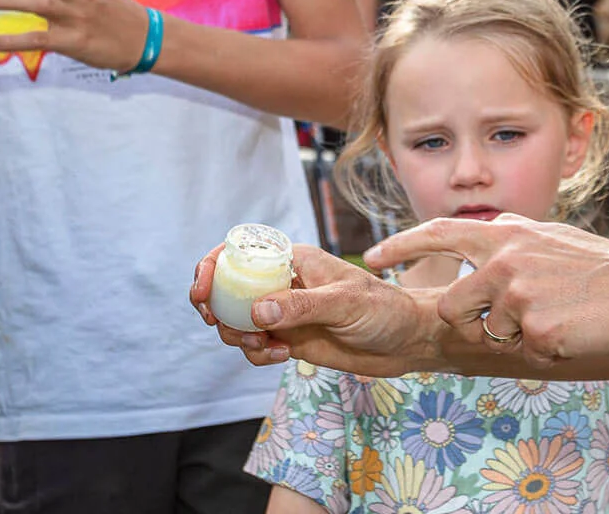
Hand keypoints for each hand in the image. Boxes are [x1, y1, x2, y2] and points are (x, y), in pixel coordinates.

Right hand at [190, 244, 438, 377]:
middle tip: (223, 327)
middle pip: (228, 289)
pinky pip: (255, 345)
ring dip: (238, 336)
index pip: (239, 252)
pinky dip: (257, 353)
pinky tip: (281, 356)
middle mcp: (282, 282)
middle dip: (217, 309)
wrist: (407, 342)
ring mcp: (284, 312)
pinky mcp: (289, 339)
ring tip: (266, 346)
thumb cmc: (385, 310)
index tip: (201, 293)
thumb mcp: (344, 303)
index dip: (211, 267)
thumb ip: (301, 306)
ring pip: (237, 321)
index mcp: (292, 259)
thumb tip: (256, 312)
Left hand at [367, 214, 608, 367]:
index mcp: (506, 234)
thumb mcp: (550, 238)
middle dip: (467, 324)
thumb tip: (484, 239)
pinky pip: (523, 354)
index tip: (373, 257)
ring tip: (557, 319)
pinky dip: (544, 351)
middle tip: (504, 325)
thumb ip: (511, 242)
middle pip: (451, 305)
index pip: (439, 232)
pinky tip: (572, 332)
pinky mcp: (535, 330)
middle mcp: (504, 259)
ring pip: (490, 334)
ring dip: (517, 337)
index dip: (401, 245)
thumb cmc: (602, 267)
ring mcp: (517, 295)